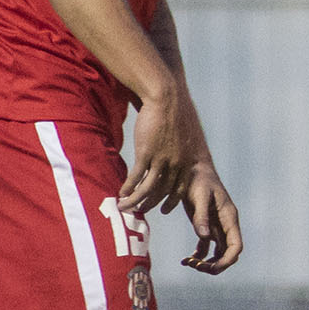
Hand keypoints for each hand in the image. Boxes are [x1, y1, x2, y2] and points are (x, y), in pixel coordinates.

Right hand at [119, 88, 206, 214]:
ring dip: (135, 201)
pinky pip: (136, 177)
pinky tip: (121, 193)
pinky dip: (128, 187)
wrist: (166, 98)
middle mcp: (177, 165)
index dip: (172, 201)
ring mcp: (162, 160)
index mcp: (187, 161)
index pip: (180, 189)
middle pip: (163, 193)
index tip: (165, 210)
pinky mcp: (147, 153)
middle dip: (150, 205)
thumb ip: (179, 150)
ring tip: (125, 207)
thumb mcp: (182, 136)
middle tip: (141, 211)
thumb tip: (173, 155)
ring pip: (148, 189)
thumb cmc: (174, 113)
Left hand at [176, 158, 243, 271]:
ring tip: (188, 262)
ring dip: (206, 262)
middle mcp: (226, 224)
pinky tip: (186, 259)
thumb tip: (204, 237)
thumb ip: (201, 217)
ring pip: (218, 253)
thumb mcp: (199, 197)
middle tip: (195, 266)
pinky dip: (199, 256)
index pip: (236, 246)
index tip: (211, 268)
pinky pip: (207, 247)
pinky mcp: (206, 225)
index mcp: (229, 217)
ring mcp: (217, 226)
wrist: (191, 167)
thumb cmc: (197, 179)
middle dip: (215, 264)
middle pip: (228, 253)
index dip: (226, 260)